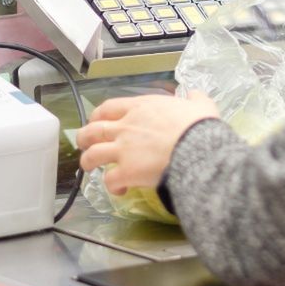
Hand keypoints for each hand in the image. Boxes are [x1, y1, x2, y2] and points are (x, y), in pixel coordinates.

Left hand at [77, 92, 220, 195]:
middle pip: (93, 130)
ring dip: (88, 162)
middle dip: (84, 138)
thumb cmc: (199, 126)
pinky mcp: (126, 172)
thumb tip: (194, 95)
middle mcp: (126, 127)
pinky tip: (119, 190)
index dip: (98, 115)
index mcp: (140, 107)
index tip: (98, 120)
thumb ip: (195, 99)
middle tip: (85, 144)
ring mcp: (123, 150)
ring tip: (90, 168)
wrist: (199, 149)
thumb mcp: (200, 105)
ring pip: (92, 155)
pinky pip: (109, 180)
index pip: (108, 107)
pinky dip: (111, 186)